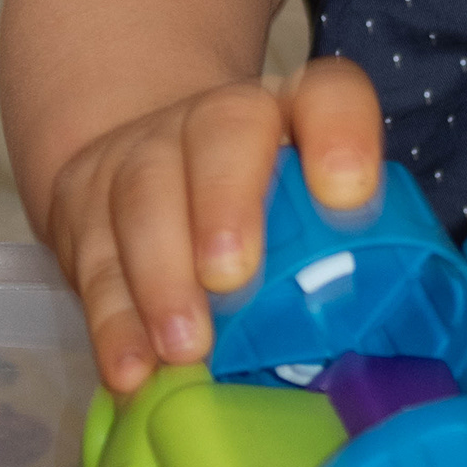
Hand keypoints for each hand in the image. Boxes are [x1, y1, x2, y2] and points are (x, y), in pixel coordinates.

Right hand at [47, 56, 384, 393]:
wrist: (155, 167)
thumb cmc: (255, 212)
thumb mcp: (306, 219)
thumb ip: (341, 257)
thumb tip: (386, 347)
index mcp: (291, 113)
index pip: (327, 95)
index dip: (340, 133)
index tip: (348, 193)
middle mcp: (214, 118)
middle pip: (221, 131)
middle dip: (224, 203)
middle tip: (232, 277)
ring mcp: (141, 152)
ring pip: (144, 193)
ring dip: (162, 277)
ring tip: (186, 346)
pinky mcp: (80, 203)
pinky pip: (91, 258)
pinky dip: (111, 322)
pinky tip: (131, 371)